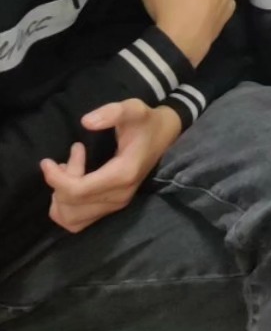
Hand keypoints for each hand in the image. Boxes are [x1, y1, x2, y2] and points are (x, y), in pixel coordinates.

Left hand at [40, 100, 183, 232]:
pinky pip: (77, 221)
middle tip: (72, 155)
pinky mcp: (112, 207)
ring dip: (60, 197)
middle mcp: (120, 196)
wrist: (164, 134)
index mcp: (123, 174)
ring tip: (68, 172)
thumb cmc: (145, 122)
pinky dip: (65, 208)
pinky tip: (71, 186)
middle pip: (72, 203)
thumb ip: (111, 112)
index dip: (56, 179)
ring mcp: (117, 204)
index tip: (47, 161)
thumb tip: (86, 122)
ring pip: (71, 217)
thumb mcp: (133, 109)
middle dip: (60, 181)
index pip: (77, 191)